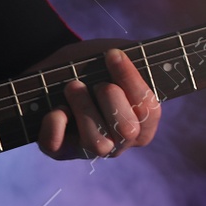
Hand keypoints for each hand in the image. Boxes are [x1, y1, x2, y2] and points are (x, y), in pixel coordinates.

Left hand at [26, 39, 160, 160]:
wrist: (55, 77)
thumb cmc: (91, 68)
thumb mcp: (110, 58)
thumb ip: (127, 58)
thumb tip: (123, 54)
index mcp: (141, 124)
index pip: (149, 110)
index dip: (131, 80)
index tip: (113, 54)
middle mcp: (119, 143)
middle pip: (128, 130)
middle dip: (110, 98)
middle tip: (95, 82)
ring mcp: (90, 150)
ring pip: (97, 143)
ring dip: (84, 108)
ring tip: (73, 86)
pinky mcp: (60, 150)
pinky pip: (58, 146)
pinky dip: (55, 126)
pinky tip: (57, 108)